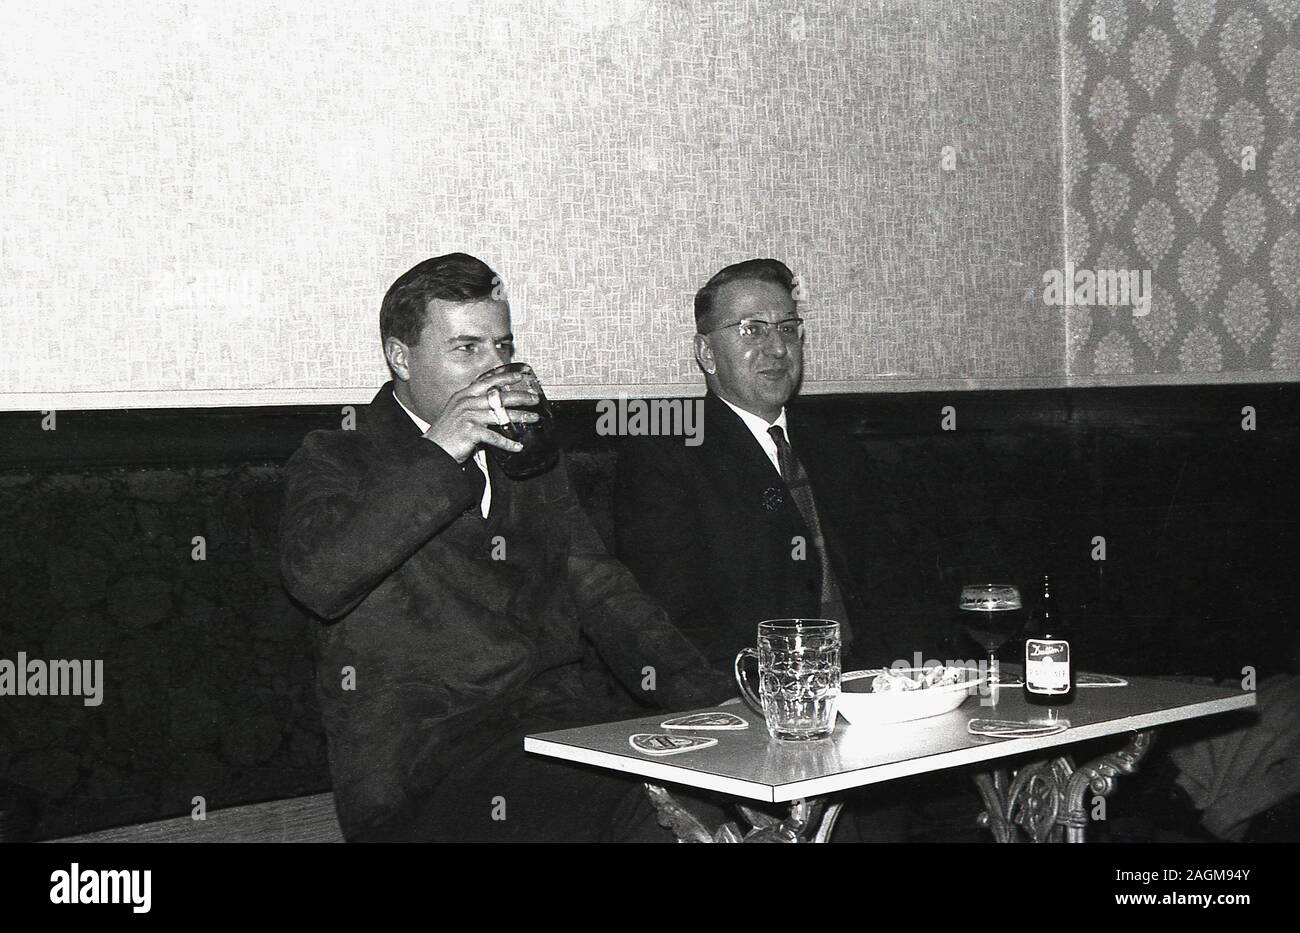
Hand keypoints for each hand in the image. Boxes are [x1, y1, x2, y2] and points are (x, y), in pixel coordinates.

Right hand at [422, 370, 539, 462]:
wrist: (433, 450)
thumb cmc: (447, 433)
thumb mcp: (458, 412)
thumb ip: (474, 405)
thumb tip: (495, 404)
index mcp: (464, 395)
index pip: (488, 381)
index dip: (505, 377)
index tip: (521, 376)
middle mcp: (466, 402)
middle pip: (499, 396)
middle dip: (520, 396)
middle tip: (534, 399)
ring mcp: (468, 415)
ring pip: (501, 414)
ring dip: (520, 417)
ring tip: (533, 418)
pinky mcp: (470, 431)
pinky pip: (494, 436)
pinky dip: (508, 443)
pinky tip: (518, 446)